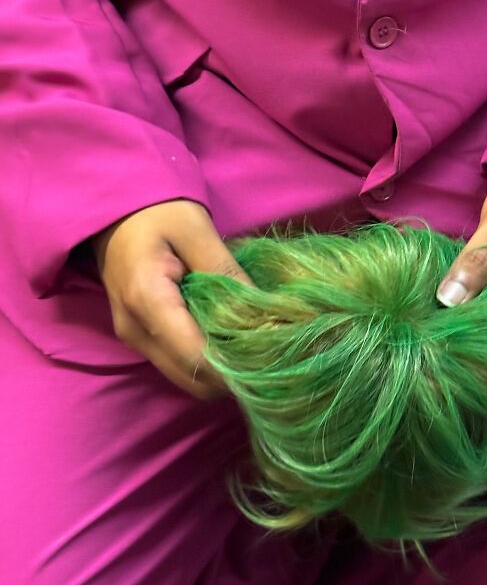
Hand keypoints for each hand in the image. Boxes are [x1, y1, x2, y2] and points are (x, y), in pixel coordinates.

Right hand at [90, 199, 252, 399]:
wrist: (114, 206)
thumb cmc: (157, 210)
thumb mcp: (197, 231)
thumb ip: (228, 273)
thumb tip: (265, 315)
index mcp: (147, 301)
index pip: (197, 357)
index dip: (237, 365)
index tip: (274, 354)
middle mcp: (135, 330)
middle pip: (192, 378)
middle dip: (233, 373)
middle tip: (270, 351)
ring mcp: (133, 337)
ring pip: (186, 376)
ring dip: (220, 369)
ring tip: (254, 345)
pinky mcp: (139, 335)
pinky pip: (177, 362)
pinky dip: (206, 359)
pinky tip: (229, 337)